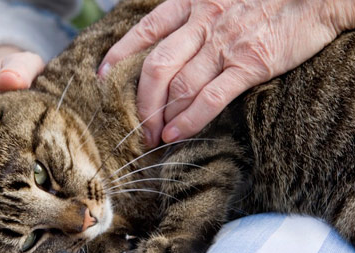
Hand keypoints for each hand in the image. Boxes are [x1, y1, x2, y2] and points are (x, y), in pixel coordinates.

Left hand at [99, 0, 340, 146]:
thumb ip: (200, 14)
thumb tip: (179, 38)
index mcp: (195, 2)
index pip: (146, 30)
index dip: (120, 54)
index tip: (104, 75)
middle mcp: (204, 23)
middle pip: (156, 67)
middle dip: (141, 101)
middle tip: (136, 124)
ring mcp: (225, 44)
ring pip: (178, 85)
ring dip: (160, 116)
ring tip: (152, 137)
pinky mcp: (250, 64)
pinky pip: (211, 97)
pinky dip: (189, 119)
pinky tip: (177, 135)